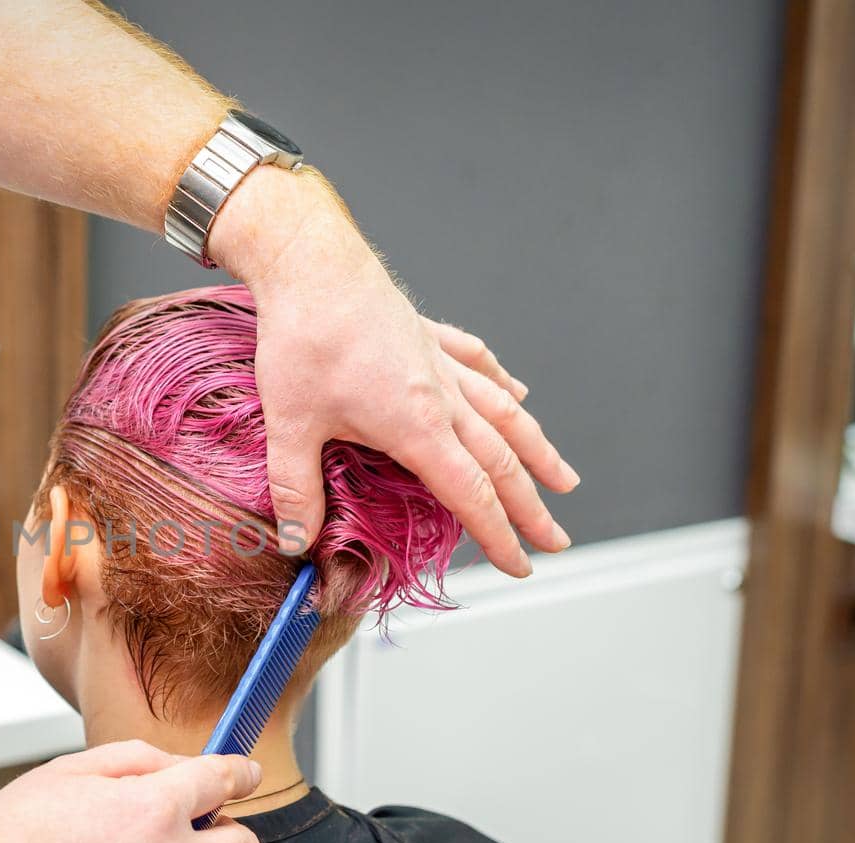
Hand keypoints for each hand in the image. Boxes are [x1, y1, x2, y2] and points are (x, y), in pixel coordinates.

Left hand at [210, 167, 579, 576]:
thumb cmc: (302, 340)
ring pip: (503, 413)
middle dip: (530, 506)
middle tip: (557, 541)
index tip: (520, 565)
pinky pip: (477, 364)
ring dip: (536, 450)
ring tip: (564, 480)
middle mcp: (442, 395)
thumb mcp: (290, 425)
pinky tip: (518, 396)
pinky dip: (502, 385)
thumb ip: (295, 489)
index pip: (470, 494)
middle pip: (500, 460)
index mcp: (417, 425)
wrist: (309, 264)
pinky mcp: (425, 334)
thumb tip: (295, 542)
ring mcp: (438, 362)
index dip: (498, 535)